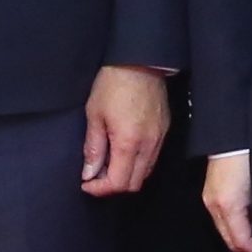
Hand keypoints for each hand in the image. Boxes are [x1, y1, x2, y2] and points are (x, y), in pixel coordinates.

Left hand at [82, 66, 170, 196]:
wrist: (140, 61)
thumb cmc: (114, 84)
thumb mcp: (94, 115)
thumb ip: (93, 148)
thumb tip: (89, 172)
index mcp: (128, 143)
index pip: (118, 183)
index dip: (100, 189)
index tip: (86, 184)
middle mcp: (148, 146)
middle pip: (134, 184)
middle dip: (112, 186)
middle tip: (95, 176)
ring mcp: (159, 139)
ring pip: (145, 173)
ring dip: (126, 175)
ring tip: (108, 163)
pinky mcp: (164, 131)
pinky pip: (153, 158)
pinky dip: (137, 164)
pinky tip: (123, 152)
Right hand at [202, 151, 251, 251]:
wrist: (233, 133)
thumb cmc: (251, 156)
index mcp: (228, 206)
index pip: (241, 242)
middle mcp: (215, 205)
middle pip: (231, 239)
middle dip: (251, 246)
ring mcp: (210, 198)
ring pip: (226, 228)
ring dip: (245, 234)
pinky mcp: (211, 191)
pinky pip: (223, 216)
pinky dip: (238, 222)